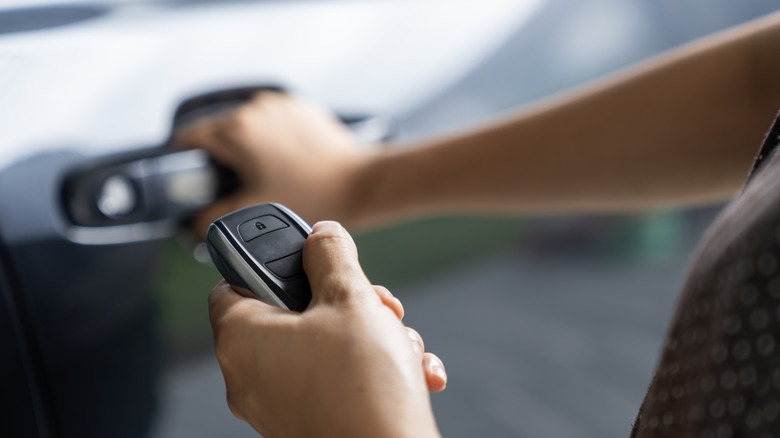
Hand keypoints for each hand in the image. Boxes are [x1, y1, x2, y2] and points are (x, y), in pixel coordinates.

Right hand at [176, 92, 372, 237]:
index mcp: (237, 128)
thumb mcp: (252, 212)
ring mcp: (281, 105)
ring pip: (246, 126)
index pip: (188, 139)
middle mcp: (257, 108)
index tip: (189, 182)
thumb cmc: (316, 195)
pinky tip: (285, 164)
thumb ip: (209, 220)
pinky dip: (271, 140)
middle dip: (220, 160)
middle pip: (217, 132)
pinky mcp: (301, 108)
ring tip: (265, 176)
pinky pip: (272, 123)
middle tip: (234, 187)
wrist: (361, 184)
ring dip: (246, 148)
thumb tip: (191, 222)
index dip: (184, 165)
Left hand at [208, 221, 444, 437]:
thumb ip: (330, 255)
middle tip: (373, 302)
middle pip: (290, 315)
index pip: (231, 282)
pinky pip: (334, 381)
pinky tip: (409, 371)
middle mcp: (249, 376)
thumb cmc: (362, 388)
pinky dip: (368, 369)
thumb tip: (322, 236)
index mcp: (241, 338)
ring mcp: (277, 406)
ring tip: (397, 342)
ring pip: (320, 347)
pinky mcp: (307, 424)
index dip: (269, 263)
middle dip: (344, 302)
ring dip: (366, 335)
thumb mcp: (350, 298)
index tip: (306, 258)